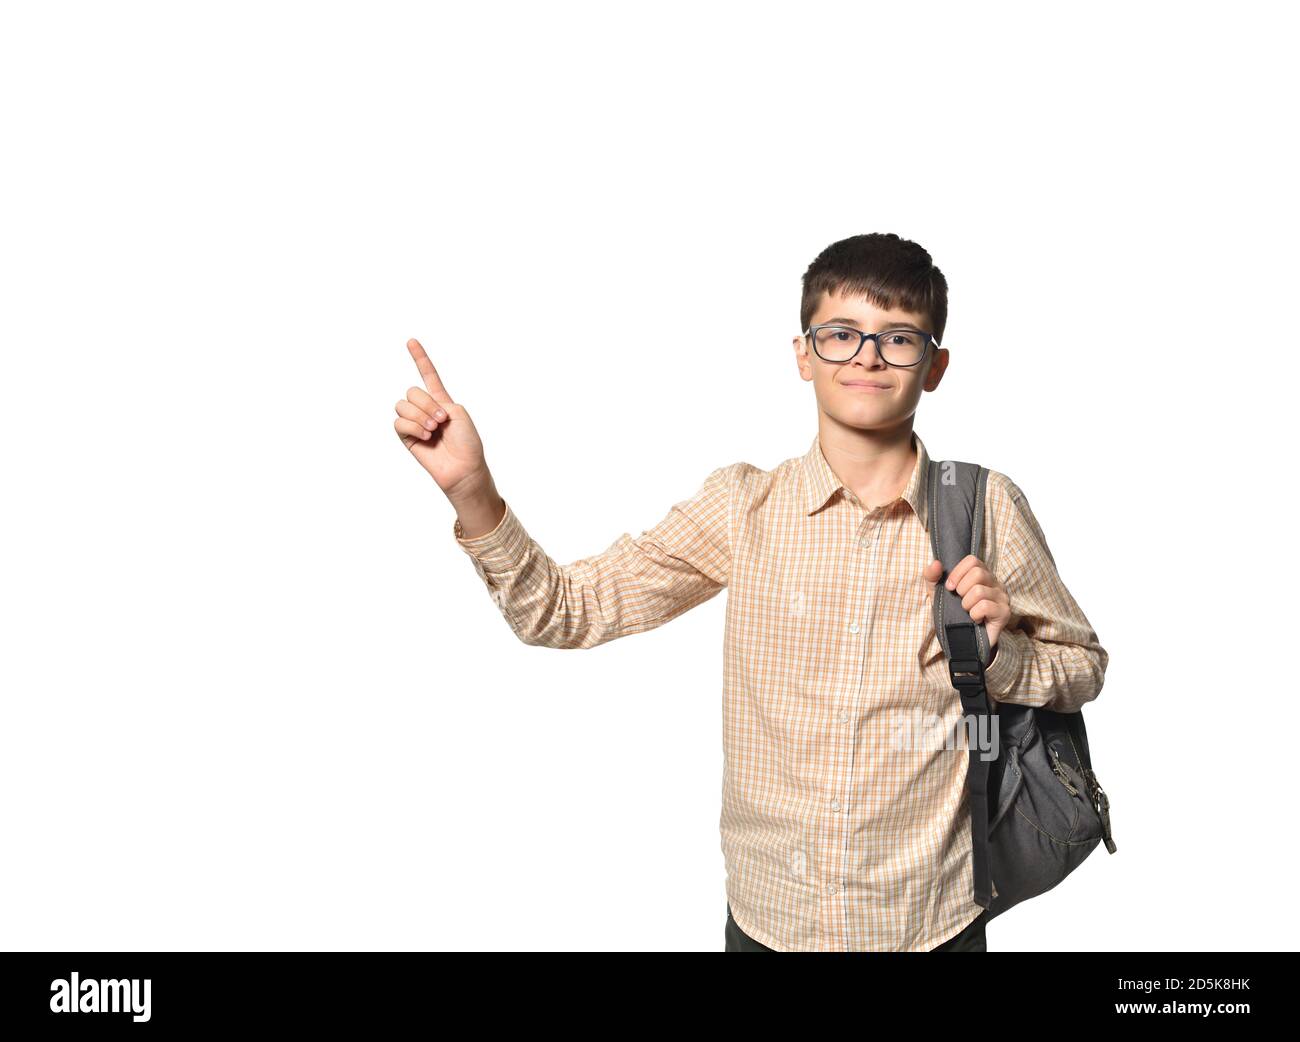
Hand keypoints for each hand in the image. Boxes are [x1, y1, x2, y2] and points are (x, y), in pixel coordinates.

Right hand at [393, 338, 488, 499]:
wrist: (464, 468)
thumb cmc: (467, 443)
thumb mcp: (459, 413)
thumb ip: (437, 401)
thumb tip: (418, 409)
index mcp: (441, 400)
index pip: (428, 376)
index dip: (420, 358)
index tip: (411, 341)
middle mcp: (426, 409)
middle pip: (412, 391)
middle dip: (425, 403)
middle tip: (440, 420)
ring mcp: (415, 423)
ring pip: (403, 405)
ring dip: (419, 416)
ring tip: (433, 430)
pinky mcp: (407, 438)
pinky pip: (399, 423)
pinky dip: (413, 427)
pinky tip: (426, 437)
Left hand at [922, 555, 1011, 649]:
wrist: (961, 638)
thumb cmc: (952, 612)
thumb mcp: (936, 592)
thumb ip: (932, 576)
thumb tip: (935, 563)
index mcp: (981, 574)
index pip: (972, 560)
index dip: (957, 573)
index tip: (949, 587)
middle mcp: (995, 582)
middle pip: (977, 573)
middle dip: (961, 589)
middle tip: (960, 602)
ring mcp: (1002, 597)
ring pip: (979, 591)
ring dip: (966, 604)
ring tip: (968, 611)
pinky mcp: (1004, 612)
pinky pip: (985, 606)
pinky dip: (974, 614)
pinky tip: (975, 619)